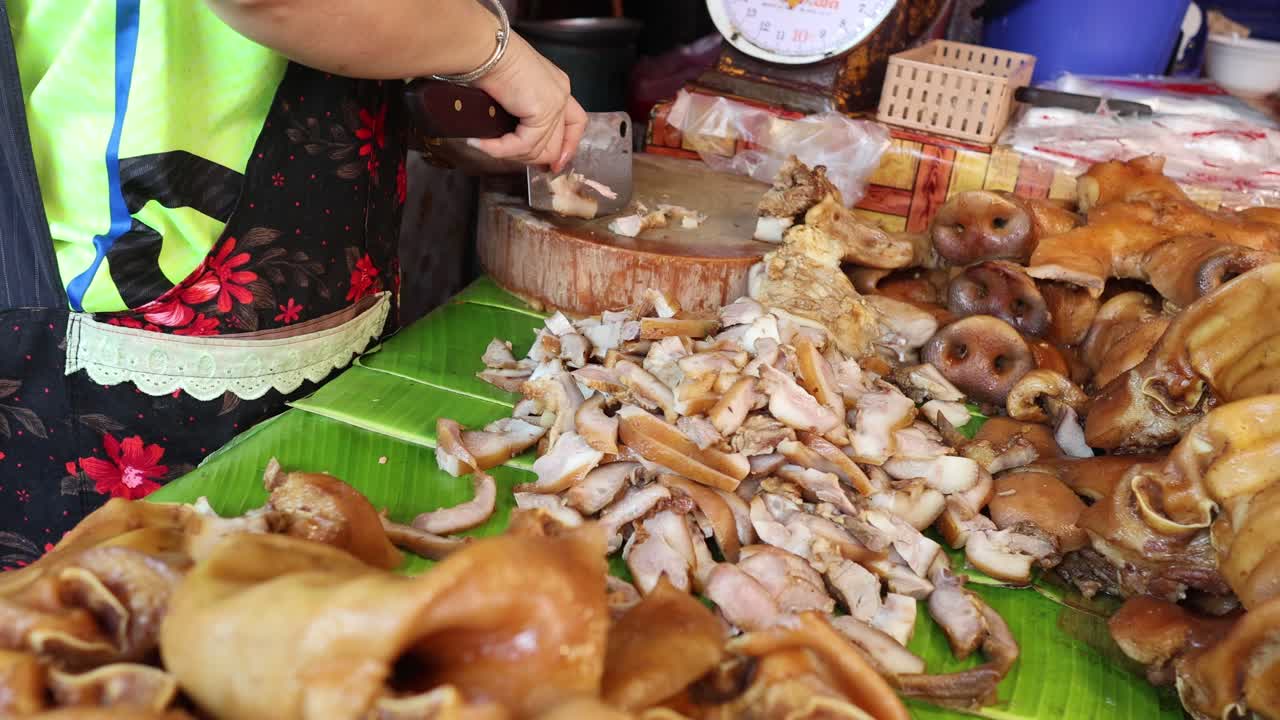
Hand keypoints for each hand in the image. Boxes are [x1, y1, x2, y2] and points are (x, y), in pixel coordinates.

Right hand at [468, 33, 586, 171]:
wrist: (485, 48)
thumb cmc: (489, 60)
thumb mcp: (512, 90)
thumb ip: (522, 114)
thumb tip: (517, 143)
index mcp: (558, 87)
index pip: (576, 124)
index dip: (568, 147)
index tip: (554, 165)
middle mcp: (561, 94)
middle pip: (558, 144)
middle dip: (533, 158)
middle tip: (509, 157)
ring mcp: (554, 103)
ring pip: (540, 149)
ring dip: (511, 153)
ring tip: (487, 145)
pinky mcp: (541, 111)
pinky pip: (522, 145)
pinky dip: (500, 149)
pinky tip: (482, 144)